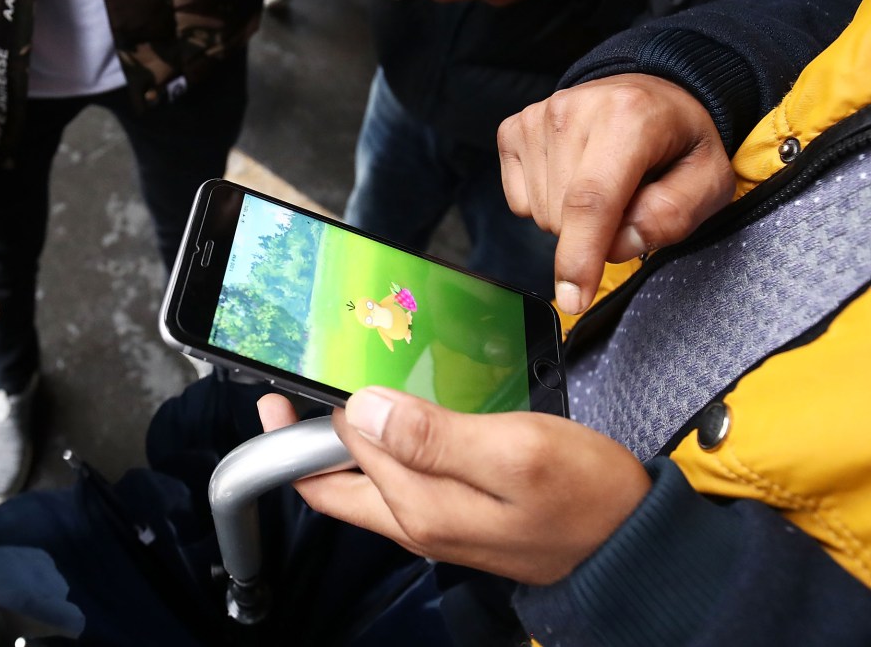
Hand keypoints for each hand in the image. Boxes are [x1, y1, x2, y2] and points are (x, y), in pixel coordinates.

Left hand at [259, 390, 650, 584]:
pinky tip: (395, 419)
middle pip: (331, 484)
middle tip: (284, 394)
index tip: (290, 377)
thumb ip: (433, 434)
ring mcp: (436, 525)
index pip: (337, 452)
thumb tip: (364, 411)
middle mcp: (417, 523)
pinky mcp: (457, 519)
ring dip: (343, 442)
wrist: (635, 543)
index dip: (311, 414)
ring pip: (363, 483)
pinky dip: (382, 450)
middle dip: (300, 439)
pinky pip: (398, 485)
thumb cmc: (588, 497)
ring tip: (334, 394)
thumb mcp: (514, 451)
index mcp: (420, 506)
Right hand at [498, 75, 734, 314]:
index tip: (575, 298)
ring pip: (539, 213)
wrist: (649, 92)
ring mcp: (537, 117)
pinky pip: (518, 201)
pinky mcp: (514, 128)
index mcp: (629, 116)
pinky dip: (545, 204)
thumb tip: (617, 244)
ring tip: (604, 185)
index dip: (581, 255)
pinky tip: (572, 177)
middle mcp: (573, 110)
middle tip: (629, 203)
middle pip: (564, 215)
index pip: (592, 199)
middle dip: (595, 234)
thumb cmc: (680, 141)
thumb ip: (673, 215)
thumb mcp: (709, 180)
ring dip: (571, 220)